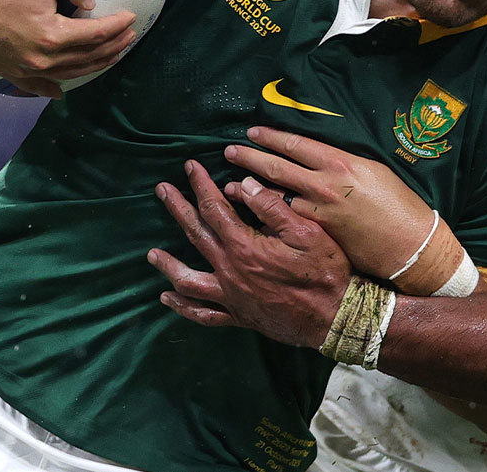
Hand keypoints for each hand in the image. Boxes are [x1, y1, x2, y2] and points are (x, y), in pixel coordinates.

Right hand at [0, 0, 138, 97]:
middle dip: (113, 46)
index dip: (117, 25)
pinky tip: (63, 90)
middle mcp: (42, 59)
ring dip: (95, 64)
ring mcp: (25, 70)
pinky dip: (54, 88)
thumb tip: (91, 4)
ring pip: (70, 73)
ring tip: (112, 53)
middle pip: (88, 58)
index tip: (131, 16)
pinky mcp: (10, 73)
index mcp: (52, 34)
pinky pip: (38, 87)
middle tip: (129, 35)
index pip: (96, 34)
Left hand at [148, 160, 351, 348]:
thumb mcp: (306, 233)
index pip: (214, 208)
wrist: (335, 318)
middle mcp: (231, 271)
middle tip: (162, 190)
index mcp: (245, 246)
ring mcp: (232, 296)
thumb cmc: (325, 273)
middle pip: (195, 235)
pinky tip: (169, 298)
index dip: (200, 185)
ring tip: (151, 254)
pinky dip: (183, 307)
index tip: (189, 167)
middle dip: (177, 209)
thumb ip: (272, 208)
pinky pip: (204, 313)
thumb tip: (243, 184)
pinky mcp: (239, 315)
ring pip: (188, 279)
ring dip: (168, 264)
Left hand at [221, 126, 442, 282]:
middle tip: (230, 151)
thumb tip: (316, 154)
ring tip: (227, 185)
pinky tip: (247, 214)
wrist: (410, 245)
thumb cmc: (397, 205)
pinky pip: (282, 222)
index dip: (270, 137)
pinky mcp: (316, 235)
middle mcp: (324, 184)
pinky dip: (262, 215)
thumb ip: (341, 161)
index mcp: (340, 162)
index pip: (296, 144)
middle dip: (249, 157)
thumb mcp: (372, 170)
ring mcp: (318, 211)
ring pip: (274, 196)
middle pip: (277, 167)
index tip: (253, 132)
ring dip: (246, 189)